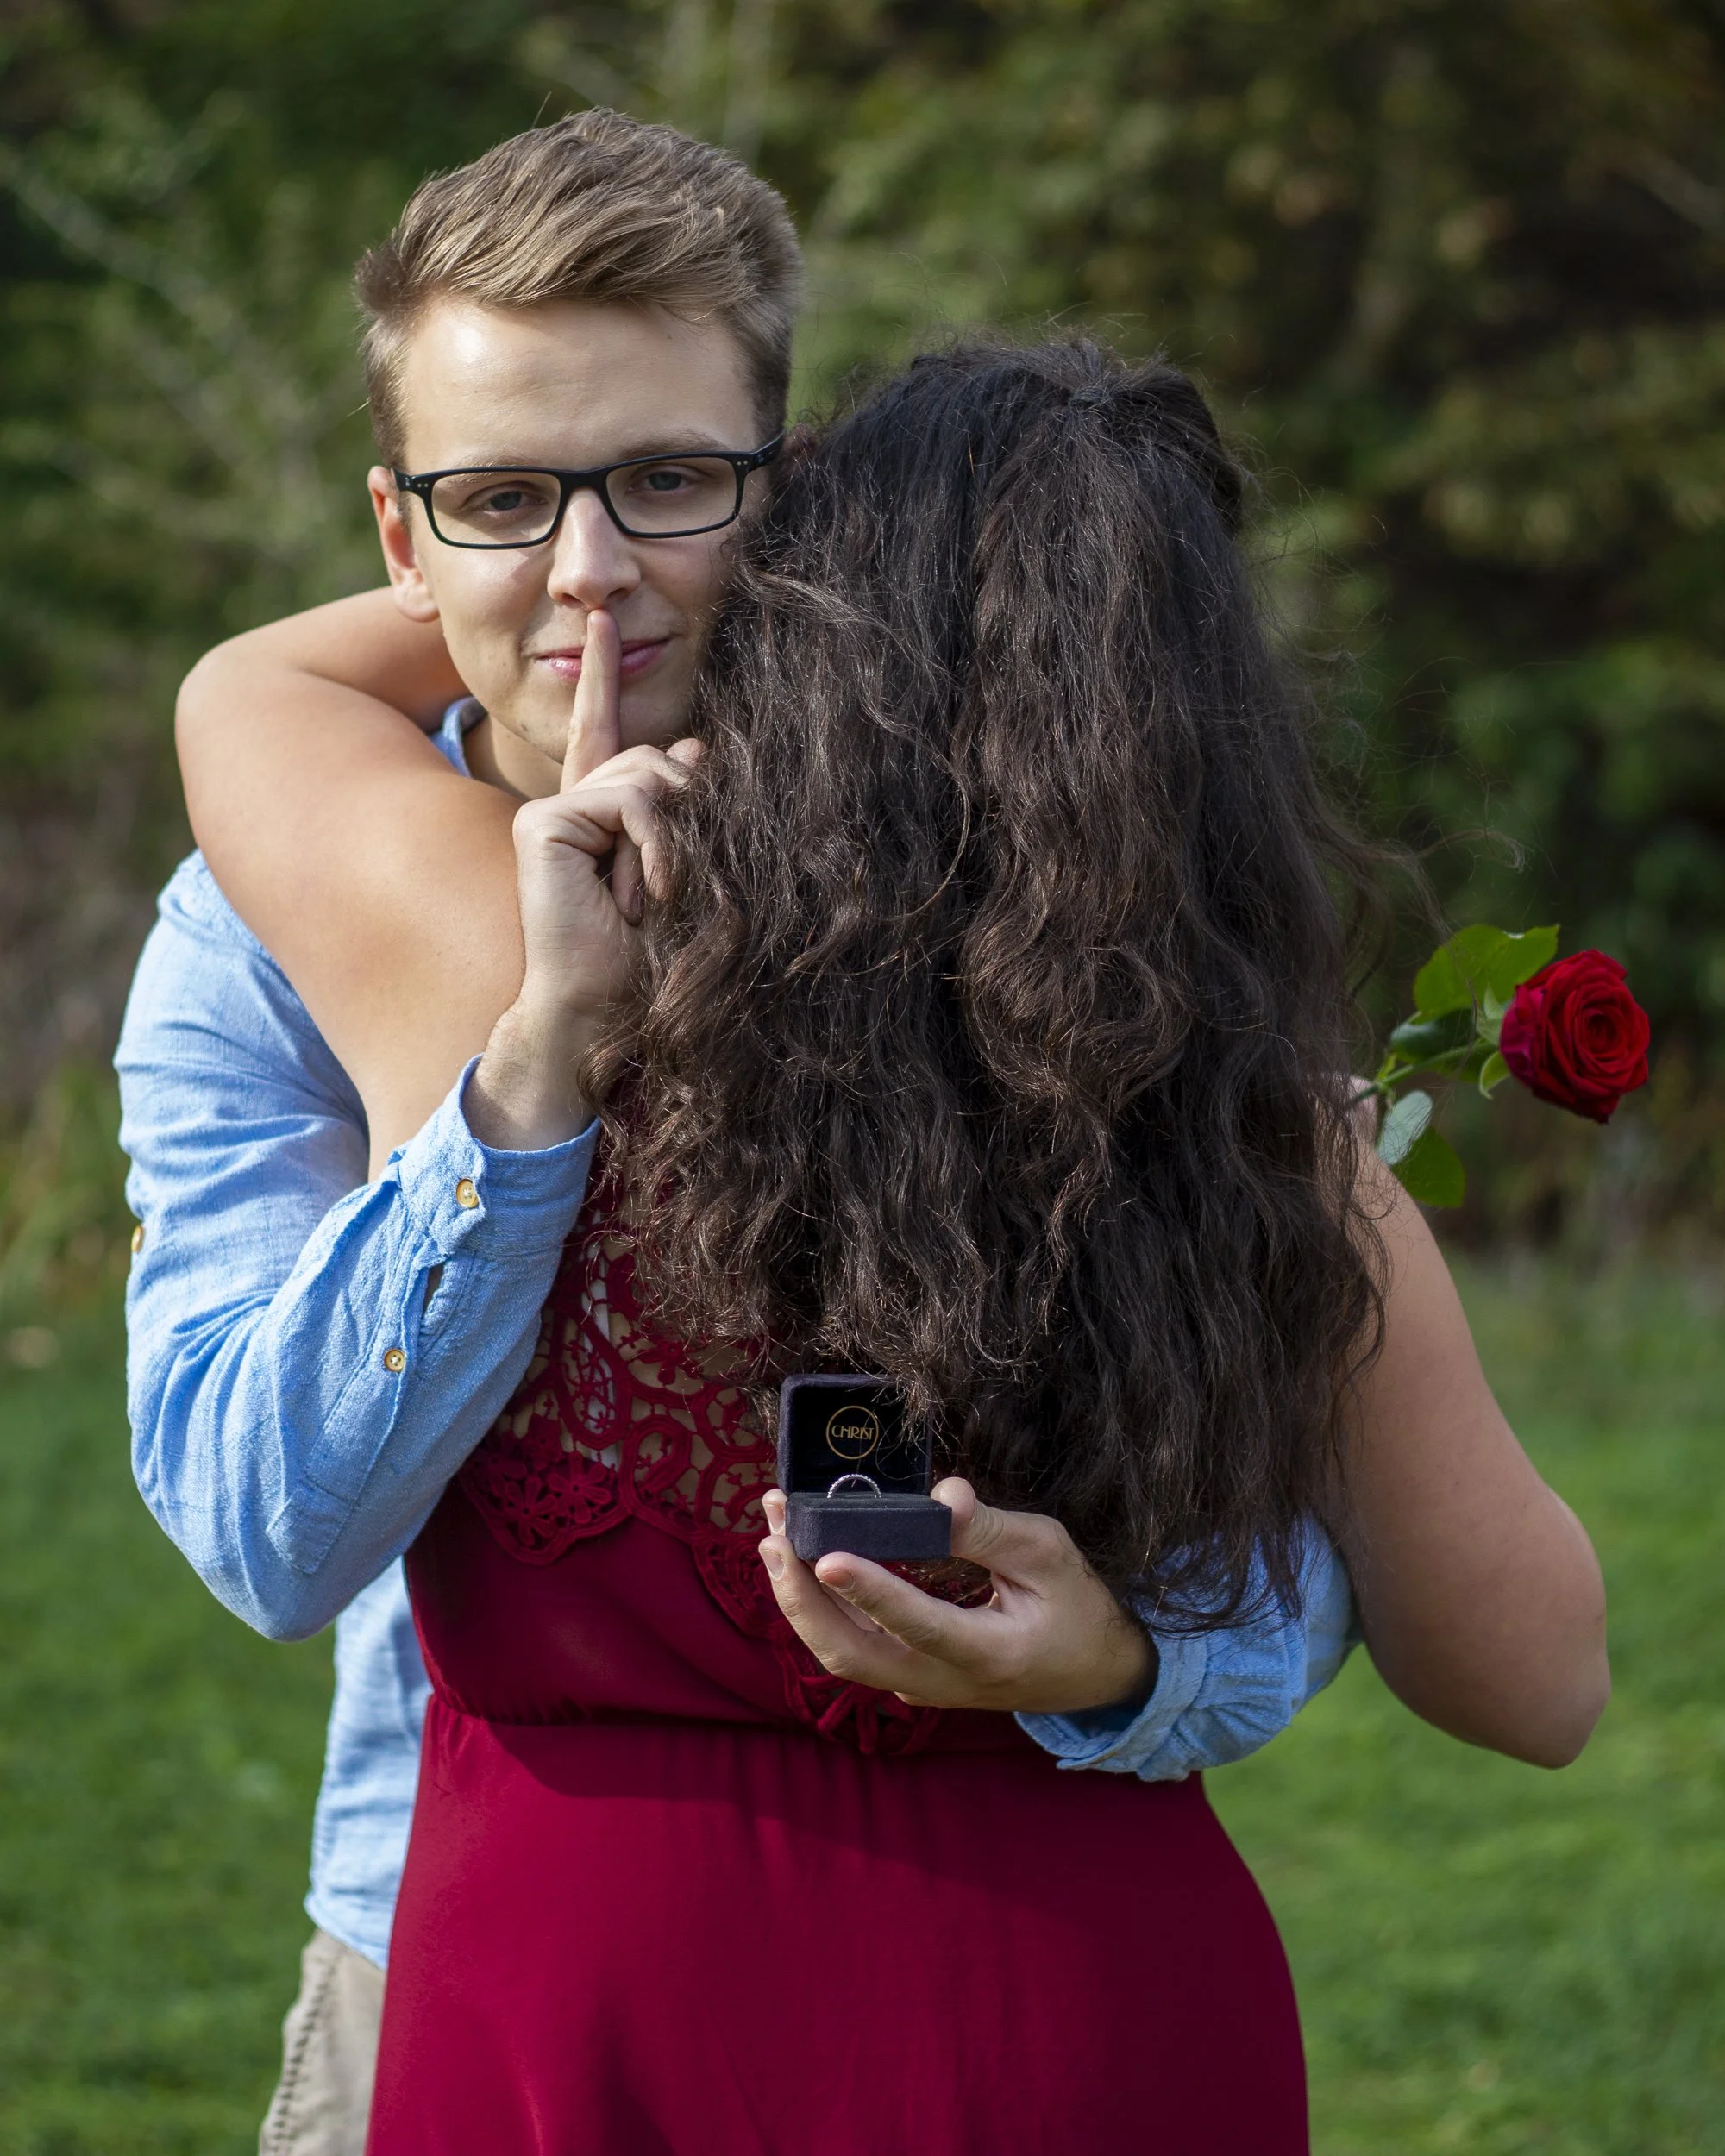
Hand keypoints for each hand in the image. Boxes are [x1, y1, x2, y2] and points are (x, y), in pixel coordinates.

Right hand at [466, 609, 697, 1149]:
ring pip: (648, 774)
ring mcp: (553, 811)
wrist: (603, 1007)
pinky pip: (629, 798)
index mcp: (599, 814)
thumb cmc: (646, 957)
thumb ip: (684, 808)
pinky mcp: (544, 823)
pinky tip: (643, 892)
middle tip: (672, 884)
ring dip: (674, 840)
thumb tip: (691, 745)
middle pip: (656, 758)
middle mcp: (571, 803)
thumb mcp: (685, 872)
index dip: (600, 675)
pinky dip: (656, 845)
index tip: (599, 620)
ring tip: (656, 896)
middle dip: (687, 815)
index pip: (602, 730)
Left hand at [757, 1478, 1155, 1715]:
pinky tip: (798, 1563)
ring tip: (773, 1537)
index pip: (917, 1624)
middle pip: (851, 1654)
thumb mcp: (1051, 1555)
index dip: (870, 1591)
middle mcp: (942, 1682)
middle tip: (775, 1531)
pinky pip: (851, 1649)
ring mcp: (920, 1686)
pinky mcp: (909, 1678)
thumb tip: (942, 1494)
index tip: (826, 1555)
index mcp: (987, 1653)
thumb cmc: (1077, 1608)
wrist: (1093, 1677)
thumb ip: (992, 1529)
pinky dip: (817, 1609)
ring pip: (840, 1656)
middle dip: (801, 1594)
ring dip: (798, 1599)